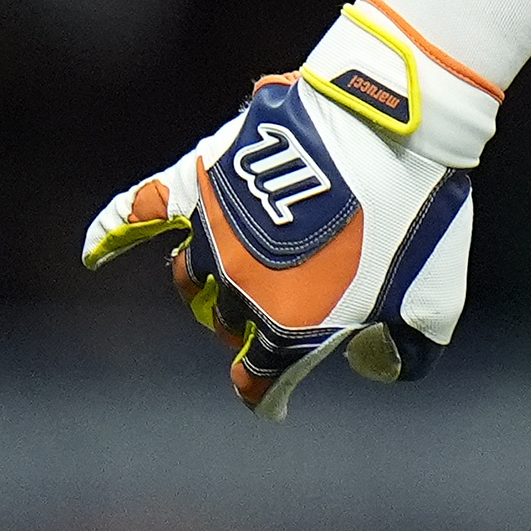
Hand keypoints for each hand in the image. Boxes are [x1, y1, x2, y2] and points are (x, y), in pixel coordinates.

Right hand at [81, 0, 494, 416]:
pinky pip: (139, 210)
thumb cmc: (419, 214)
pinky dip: (113, 232)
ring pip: (191, 276)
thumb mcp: (435, 301)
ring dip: (210, 286)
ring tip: (234, 277)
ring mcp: (213, 230)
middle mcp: (239, 285)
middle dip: (249, 326)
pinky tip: (96, 250)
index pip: (258, 380)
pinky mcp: (201, 177)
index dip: (264, 397)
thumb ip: (406, 352)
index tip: (268, 407)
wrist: (393, 124)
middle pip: (226, 322)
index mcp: (289, 324)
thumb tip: (370, 364)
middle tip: (279, 310)